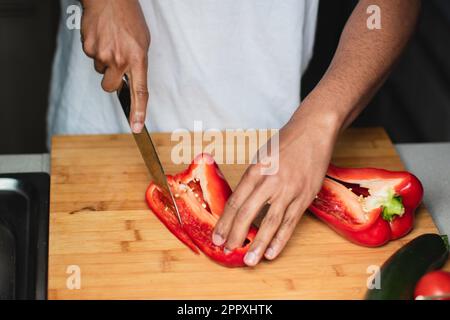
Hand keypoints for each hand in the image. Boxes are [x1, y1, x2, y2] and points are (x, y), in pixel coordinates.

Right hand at [80, 0, 149, 132]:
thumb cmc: (129, 18)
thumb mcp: (143, 43)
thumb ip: (137, 64)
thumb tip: (130, 82)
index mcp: (137, 59)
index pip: (140, 92)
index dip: (138, 112)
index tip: (136, 127)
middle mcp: (119, 59)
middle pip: (110, 87)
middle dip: (112, 82)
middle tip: (116, 65)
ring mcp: (102, 54)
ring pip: (100, 71)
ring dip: (104, 62)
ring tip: (110, 42)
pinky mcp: (88, 48)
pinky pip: (91, 57)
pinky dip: (95, 50)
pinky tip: (101, 37)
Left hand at [212, 105, 340, 265]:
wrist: (313, 131)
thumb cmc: (285, 143)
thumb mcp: (261, 156)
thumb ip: (251, 179)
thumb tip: (240, 204)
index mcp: (256, 170)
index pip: (236, 201)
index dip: (225, 222)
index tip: (217, 237)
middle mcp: (271, 181)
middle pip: (249, 213)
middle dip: (236, 234)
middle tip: (226, 250)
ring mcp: (290, 190)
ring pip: (271, 222)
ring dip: (258, 243)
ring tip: (249, 260)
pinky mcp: (305, 196)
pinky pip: (291, 222)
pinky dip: (281, 239)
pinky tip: (271, 252)